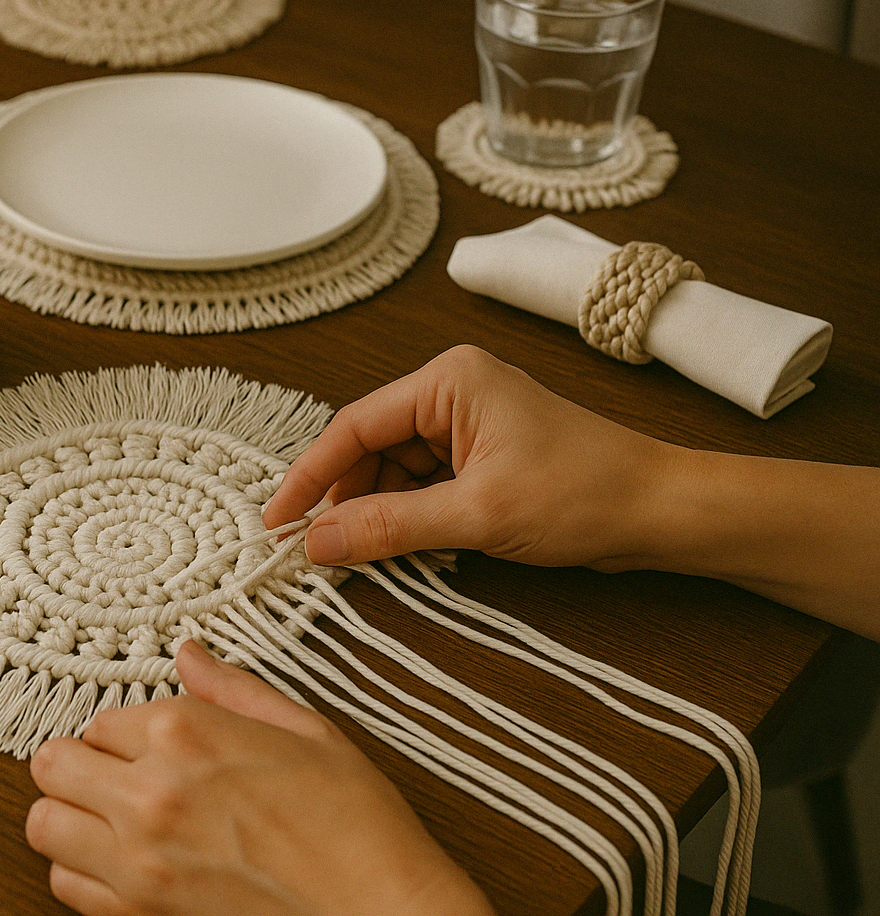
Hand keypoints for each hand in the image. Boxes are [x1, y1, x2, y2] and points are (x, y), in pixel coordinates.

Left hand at [25, 641, 492, 915]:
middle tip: (114, 776)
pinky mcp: (139, 913)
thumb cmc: (355, 825)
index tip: (150, 747)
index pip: (100, 718)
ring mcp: (139, 859)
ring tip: (110, 819)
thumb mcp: (304, 730)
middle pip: (51, 763)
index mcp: (186, 733)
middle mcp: (150, 792)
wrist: (382, 911)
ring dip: (70, 815)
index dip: (125, 732)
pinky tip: (120, 863)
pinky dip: (80, 870)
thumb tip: (190, 656)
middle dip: (79, 765)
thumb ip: (231, 690)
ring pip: (43, 824)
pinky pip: (64, 884)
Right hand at [262, 344, 675, 572]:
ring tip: (360, 557)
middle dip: (344, 499)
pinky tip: (397, 548)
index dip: (310, 476)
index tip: (278, 521)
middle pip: (370, 448)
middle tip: (315, 551)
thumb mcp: (477, 516)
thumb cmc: (585, 493)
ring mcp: (467, 425)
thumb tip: (317, 542)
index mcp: (449, 380)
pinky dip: (405, 518)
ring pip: (392, 471)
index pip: (354, 425)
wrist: (661, 512)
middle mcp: (453, 392)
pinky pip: (421, 485)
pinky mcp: (481, 457)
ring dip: (375, 514)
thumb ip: (389, 527)